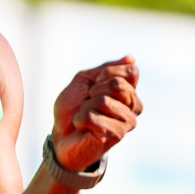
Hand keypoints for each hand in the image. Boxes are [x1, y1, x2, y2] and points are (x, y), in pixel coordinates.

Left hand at [51, 56, 141, 171]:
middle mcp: (133, 106)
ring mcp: (127, 121)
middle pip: (118, 85)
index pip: (131, 72)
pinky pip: (94, 117)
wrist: (61, 134)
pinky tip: (84, 128)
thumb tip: (132, 58)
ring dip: (86, 107)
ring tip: (86, 116)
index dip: (107, 73)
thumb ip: (107, 69)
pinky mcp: (117, 135)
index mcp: (128, 90)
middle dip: (94, 91)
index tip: (94, 84)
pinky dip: (81, 119)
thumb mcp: (85, 80)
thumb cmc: (73, 107)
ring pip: (104, 101)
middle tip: (88, 102)